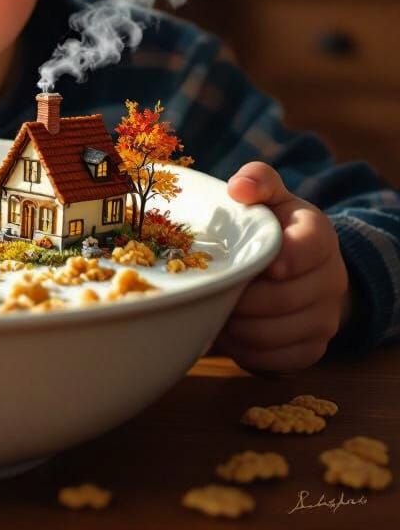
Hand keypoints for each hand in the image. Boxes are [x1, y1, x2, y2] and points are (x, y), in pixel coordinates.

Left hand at [214, 161, 351, 372]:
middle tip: (212, 292)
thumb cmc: (271, 223)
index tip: (258, 264)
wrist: (297, 264)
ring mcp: (325, 317)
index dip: (282, 258)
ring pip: (277, 334)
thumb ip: (256, 180)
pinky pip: (278, 361)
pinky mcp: (313, 348)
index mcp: (318, 236)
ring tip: (213, 312)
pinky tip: (229, 335)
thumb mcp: (268, 196)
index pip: (308, 248)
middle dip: (241, 298)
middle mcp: (331, 279)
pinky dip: (248, 353)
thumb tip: (239, 188)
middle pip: (284, 299)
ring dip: (238, 328)